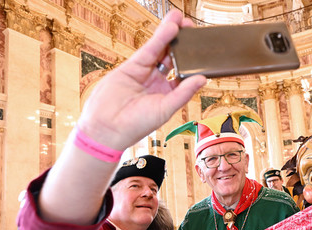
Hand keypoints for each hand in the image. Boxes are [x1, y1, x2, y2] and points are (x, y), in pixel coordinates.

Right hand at [77, 9, 206, 151]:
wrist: (107, 127)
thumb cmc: (136, 125)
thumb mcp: (165, 109)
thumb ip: (183, 92)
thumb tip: (202, 79)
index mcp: (169, 95)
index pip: (185, 74)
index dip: (194, 62)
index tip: (204, 50)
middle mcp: (158, 83)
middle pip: (173, 59)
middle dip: (183, 44)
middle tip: (193, 29)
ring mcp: (145, 74)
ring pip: (161, 51)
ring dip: (171, 35)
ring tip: (181, 20)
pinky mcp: (132, 66)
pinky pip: (149, 50)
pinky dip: (159, 38)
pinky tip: (169, 28)